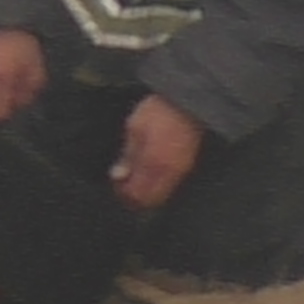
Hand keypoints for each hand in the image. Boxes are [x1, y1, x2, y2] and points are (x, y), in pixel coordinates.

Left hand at [111, 95, 205, 212]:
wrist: (187, 103)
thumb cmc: (158, 112)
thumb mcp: (135, 128)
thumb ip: (127, 155)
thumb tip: (118, 175)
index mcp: (152, 161)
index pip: (136, 193)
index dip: (123, 193)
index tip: (116, 183)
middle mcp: (168, 171)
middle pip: (150, 200)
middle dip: (134, 197)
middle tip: (123, 185)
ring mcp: (180, 171)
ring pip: (161, 196)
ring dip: (146, 193)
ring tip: (135, 179)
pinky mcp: (187, 167)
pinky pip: (170, 186)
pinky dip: (157, 186)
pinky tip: (150, 173)